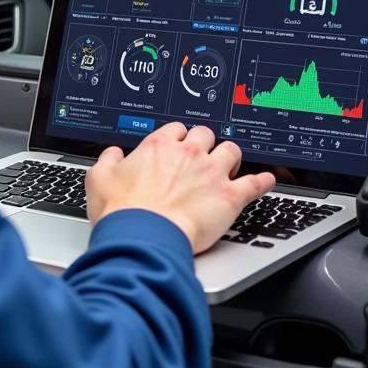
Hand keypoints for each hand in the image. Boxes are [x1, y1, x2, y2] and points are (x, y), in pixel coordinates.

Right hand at [85, 122, 274, 253]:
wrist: (142, 238)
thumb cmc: (122, 212)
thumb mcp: (99, 178)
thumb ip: (107, 160)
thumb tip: (113, 154)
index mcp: (159, 146)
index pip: (176, 129)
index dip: (177, 137)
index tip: (177, 146)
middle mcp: (188, 153)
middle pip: (206, 134)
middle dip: (205, 143)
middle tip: (203, 155)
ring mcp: (211, 173)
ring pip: (232, 150)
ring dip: (231, 156)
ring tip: (231, 164)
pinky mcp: (229, 197)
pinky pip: (254, 183)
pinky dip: (263, 181)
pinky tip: (268, 179)